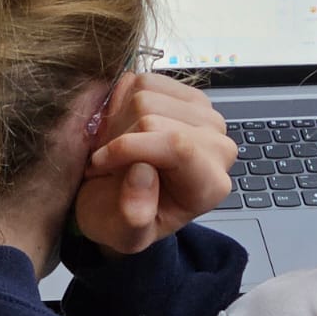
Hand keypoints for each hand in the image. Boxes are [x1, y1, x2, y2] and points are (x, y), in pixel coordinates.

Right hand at [74, 73, 236, 256]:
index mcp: (209, 185)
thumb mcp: (123, 235)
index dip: (129, 148)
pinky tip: (123, 127)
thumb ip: (134, 217)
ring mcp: (205, 115)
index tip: (99, 164)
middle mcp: (217, 146)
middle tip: (106, 162)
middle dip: (117, 137)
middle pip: (153, 116)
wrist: (120, 201)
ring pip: (146, 93)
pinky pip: (143, 80)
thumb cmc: (122, 217)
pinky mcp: (187, 94)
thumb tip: (142, 173)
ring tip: (114, 148)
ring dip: (117, 121)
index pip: (177, 146)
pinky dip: (121, 101)